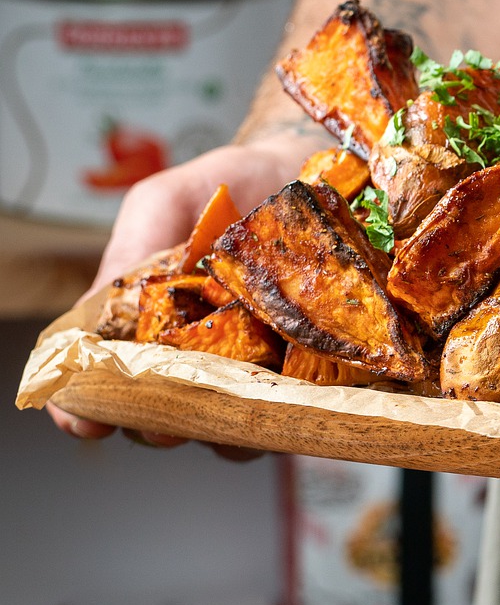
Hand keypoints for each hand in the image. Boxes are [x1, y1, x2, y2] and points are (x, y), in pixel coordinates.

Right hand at [50, 135, 312, 457]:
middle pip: (165, 421)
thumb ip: (131, 250)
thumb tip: (97, 310)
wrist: (310, 172)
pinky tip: (296, 389)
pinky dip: (291, 409)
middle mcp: (197, 362)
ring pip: (231, 431)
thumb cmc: (226, 189)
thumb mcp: (165, 203)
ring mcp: (254, 376)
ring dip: (230, 426)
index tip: (85, 420)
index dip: (84, 410)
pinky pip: (298, 412)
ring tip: (239, 398)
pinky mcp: (311, 376)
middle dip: (163, 425)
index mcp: (145, 330)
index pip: (103, 387)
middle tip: (172, 418)